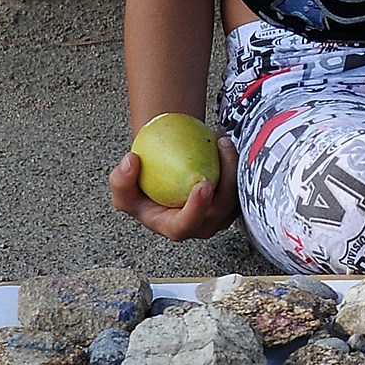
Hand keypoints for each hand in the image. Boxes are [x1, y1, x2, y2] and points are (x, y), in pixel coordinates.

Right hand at [109, 135, 241, 240]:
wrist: (165, 180)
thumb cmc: (142, 189)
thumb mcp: (124, 189)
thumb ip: (121, 180)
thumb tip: (131, 161)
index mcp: (177, 228)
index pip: (189, 223)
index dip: (198, 207)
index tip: (203, 183)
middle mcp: (205, 225)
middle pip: (224, 207)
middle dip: (229, 177)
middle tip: (222, 145)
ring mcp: (223, 214)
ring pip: (239, 193)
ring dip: (234, 163)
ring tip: (221, 137)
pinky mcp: (234, 200)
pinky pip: (243, 182)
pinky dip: (236, 161)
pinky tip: (223, 138)